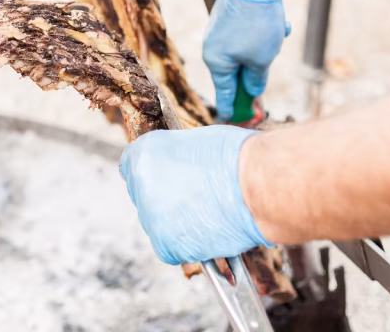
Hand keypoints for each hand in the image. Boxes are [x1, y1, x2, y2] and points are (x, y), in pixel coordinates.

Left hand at [119, 125, 271, 264]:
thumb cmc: (238, 159)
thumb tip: (176, 168)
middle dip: (164, 200)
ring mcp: (151, 215)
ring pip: (157, 225)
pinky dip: (187, 246)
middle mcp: (140, 183)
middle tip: (193, 200)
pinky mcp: (166, 243)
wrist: (257, 185)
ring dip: (175, 224)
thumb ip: (174, 156)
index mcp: (145, 152)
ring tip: (207, 215)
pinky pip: (171, 248)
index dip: (152, 175)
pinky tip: (207, 233)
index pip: (132, 168)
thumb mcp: (196, 142)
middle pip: (144, 198)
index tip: (166, 181)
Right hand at [203, 0, 289, 120]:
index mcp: (216, 62)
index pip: (224, 93)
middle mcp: (212, 48)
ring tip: (276, 37)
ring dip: (262, 52)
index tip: (235, 121)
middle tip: (265, 85)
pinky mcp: (228, 19)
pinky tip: (275, 26)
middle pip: (234, 72)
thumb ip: (256, 79)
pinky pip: (245, 37)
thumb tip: (253, 89)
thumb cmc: (257, 25)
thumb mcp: (262, 60)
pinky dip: (261, 36)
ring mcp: (219, 32)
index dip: (233, 109)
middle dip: (254, 74)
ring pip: (244, 53)